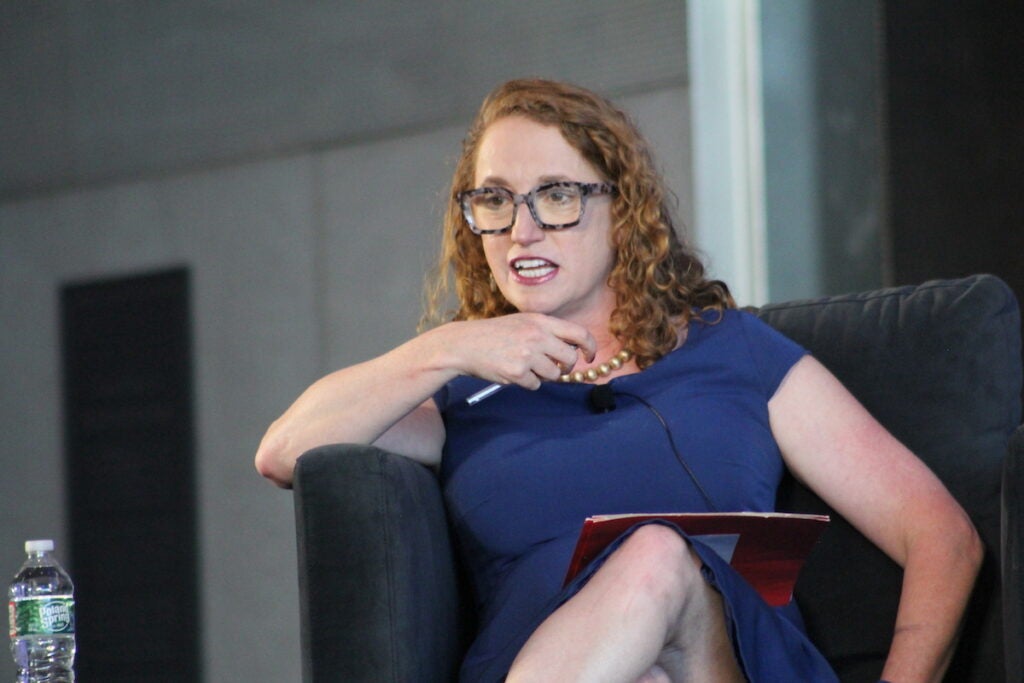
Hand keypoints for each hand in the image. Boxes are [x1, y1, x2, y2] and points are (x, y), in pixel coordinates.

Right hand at [439, 313, 595, 389]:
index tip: (589, 356)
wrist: (465, 344)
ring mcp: (527, 354)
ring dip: (544, 376)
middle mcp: (537, 336)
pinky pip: (535, 385)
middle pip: (569, 359)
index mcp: (540, 321)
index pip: (578, 333)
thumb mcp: (522, 322)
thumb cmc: (494, 334)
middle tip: (557, 369)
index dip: (589, 347)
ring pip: (553, 375)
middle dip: (566, 368)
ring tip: (526, 367)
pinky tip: (512, 372)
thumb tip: (570, 351)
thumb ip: (546, 332)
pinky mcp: (517, 372)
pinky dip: (527, 382)